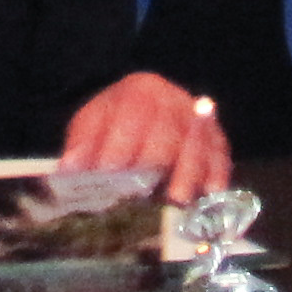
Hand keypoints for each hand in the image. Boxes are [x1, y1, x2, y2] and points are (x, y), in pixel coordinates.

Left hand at [57, 74, 231, 201]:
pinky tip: (210, 195)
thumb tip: (70, 168)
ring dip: (187, 174)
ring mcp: (198, 120)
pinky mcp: (217, 140)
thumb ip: (83, 145)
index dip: (119, 144)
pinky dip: (217, 176)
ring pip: (197, 145)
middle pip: (167, 131)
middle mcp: (173, 100)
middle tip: (142, 192)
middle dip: (154, 162)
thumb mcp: (93, 124)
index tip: (108, 172)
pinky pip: (221, 157)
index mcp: (139, 91)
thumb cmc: (116, 122)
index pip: (131, 115)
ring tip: (176, 200)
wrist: (148, 109)